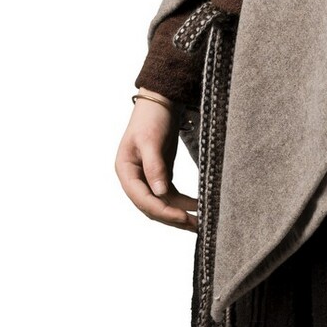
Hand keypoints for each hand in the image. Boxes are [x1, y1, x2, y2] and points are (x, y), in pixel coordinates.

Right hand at [114, 97, 198, 230]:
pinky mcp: (160, 175)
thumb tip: (159, 194)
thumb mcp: (151, 141)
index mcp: (125, 170)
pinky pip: (171, 195)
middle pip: (152, 206)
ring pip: (162, 204)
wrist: (161, 102)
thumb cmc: (152, 118)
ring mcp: (147, 178)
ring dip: (180, 214)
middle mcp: (134, 178)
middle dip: (173, 217)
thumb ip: (154, 167)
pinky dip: (184, 203)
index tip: (183, 217)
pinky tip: (198, 206)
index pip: (142, 199)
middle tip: (196, 225)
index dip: (163, 210)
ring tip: (201, 221)